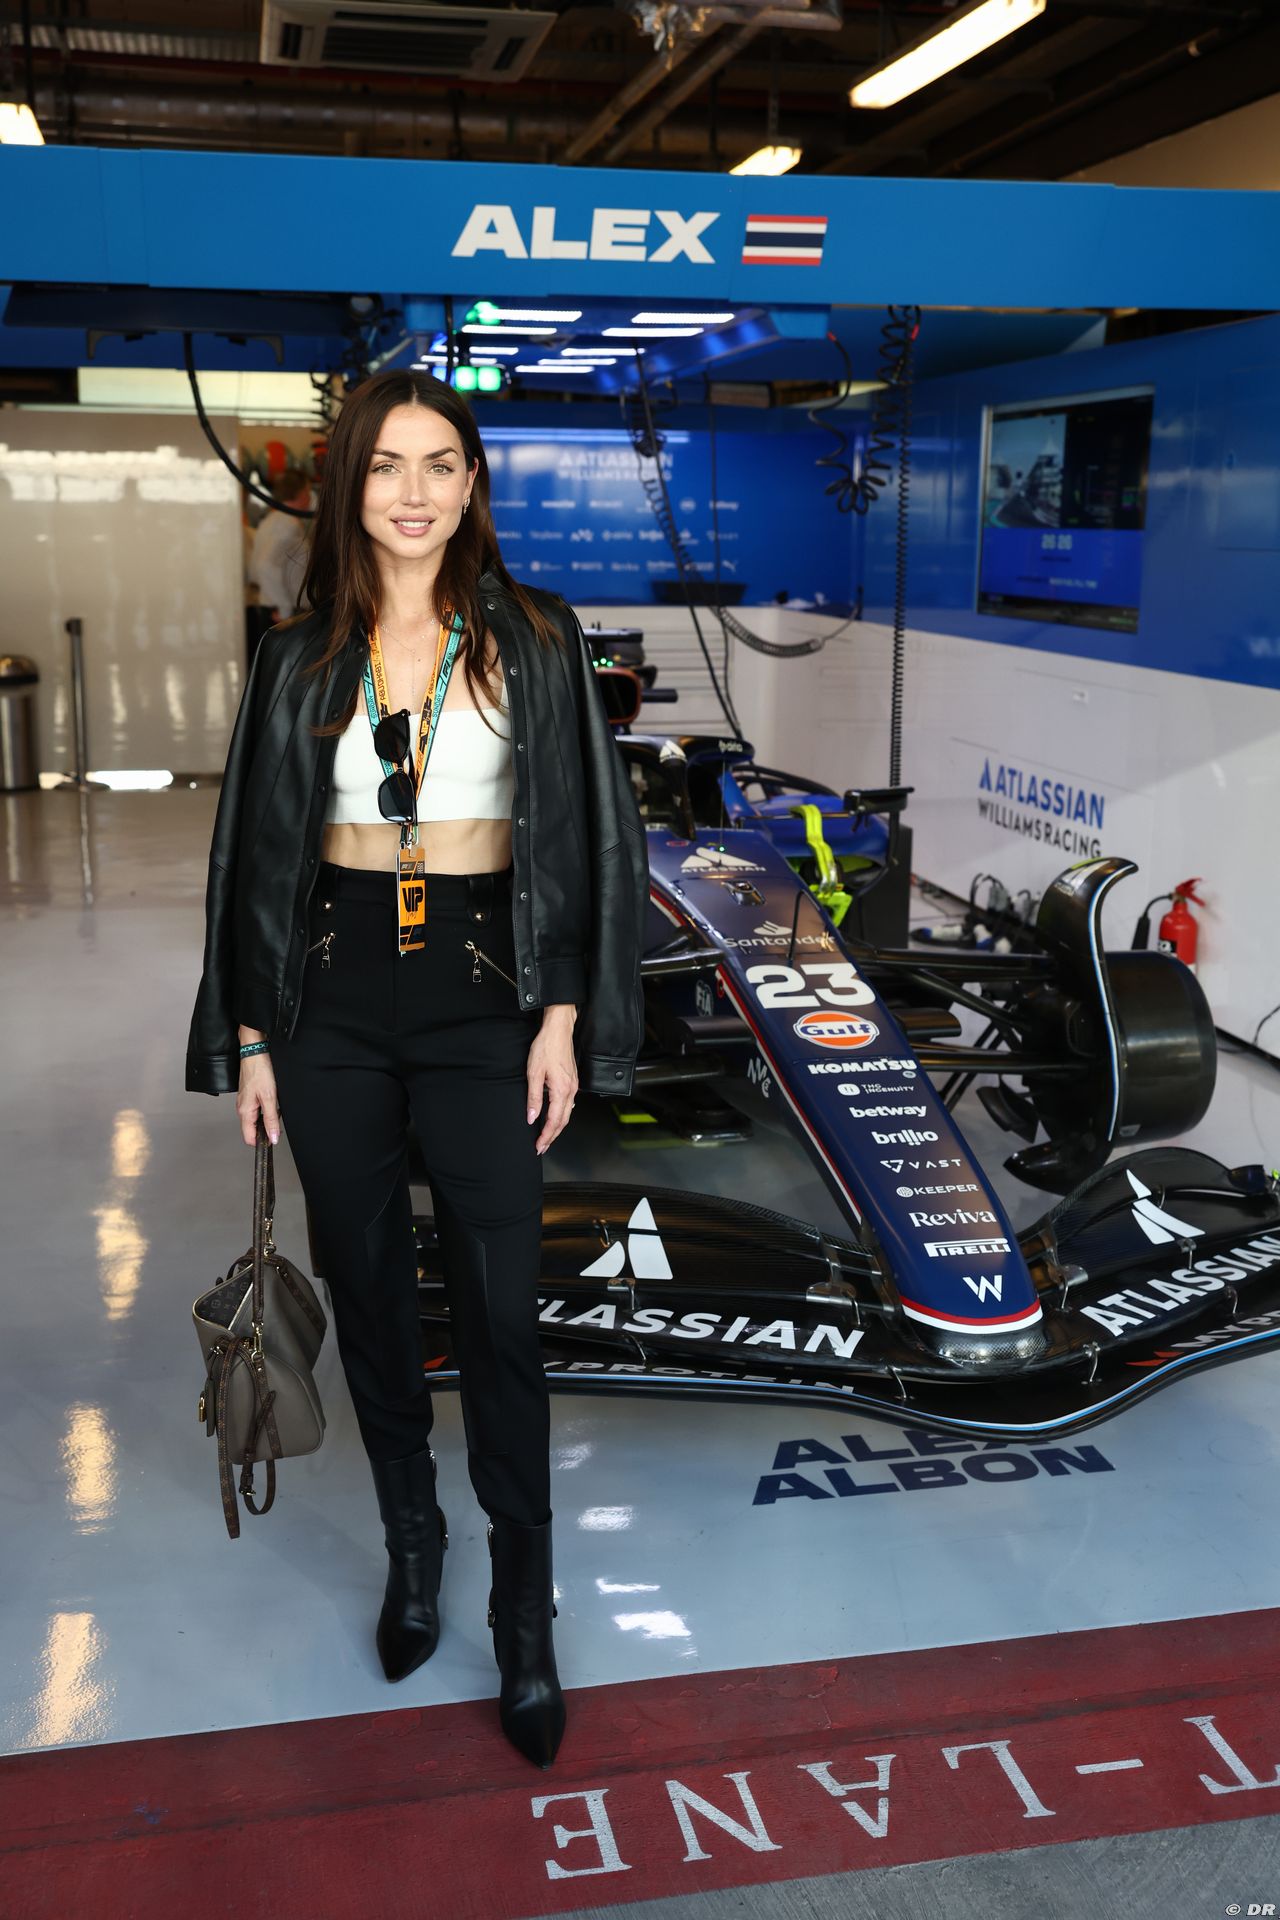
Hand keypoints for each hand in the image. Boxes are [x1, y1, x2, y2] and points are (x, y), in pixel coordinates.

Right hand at [237, 1055, 281, 1147]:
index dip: (261, 1142)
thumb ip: (271, 1119)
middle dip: (266, 1130)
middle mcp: (242, 1108)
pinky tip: (273, 1102)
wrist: (255, 1052)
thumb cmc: (260, 1071)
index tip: (272, 1141)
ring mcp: (245, 1101)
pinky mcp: (249, 1095)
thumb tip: (273, 1137)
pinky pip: (256, 1109)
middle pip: (252, 1129)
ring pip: (255, 1119)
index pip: (249, 1138)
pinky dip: (265, 1109)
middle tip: (278, 1123)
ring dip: (266, 1119)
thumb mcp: (269, 1097)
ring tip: (277, 1110)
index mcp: (245, 1111)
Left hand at [526, 1006, 577, 1154]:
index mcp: (561, 1090)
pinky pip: (568, 1104)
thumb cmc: (546, 1047)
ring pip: (567, 1113)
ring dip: (557, 1127)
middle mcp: (571, 1090)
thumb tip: (532, 1117)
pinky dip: (561, 1115)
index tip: (539, 1145)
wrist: (558, 1030)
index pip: (554, 1121)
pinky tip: (555, 1117)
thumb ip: (533, 1098)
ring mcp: (573, 1086)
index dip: (546, 1136)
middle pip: (563, 1121)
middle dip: (552, 1136)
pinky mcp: (572, 1081)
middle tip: (541, 1147)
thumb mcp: (533, 1073)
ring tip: (546, 1136)